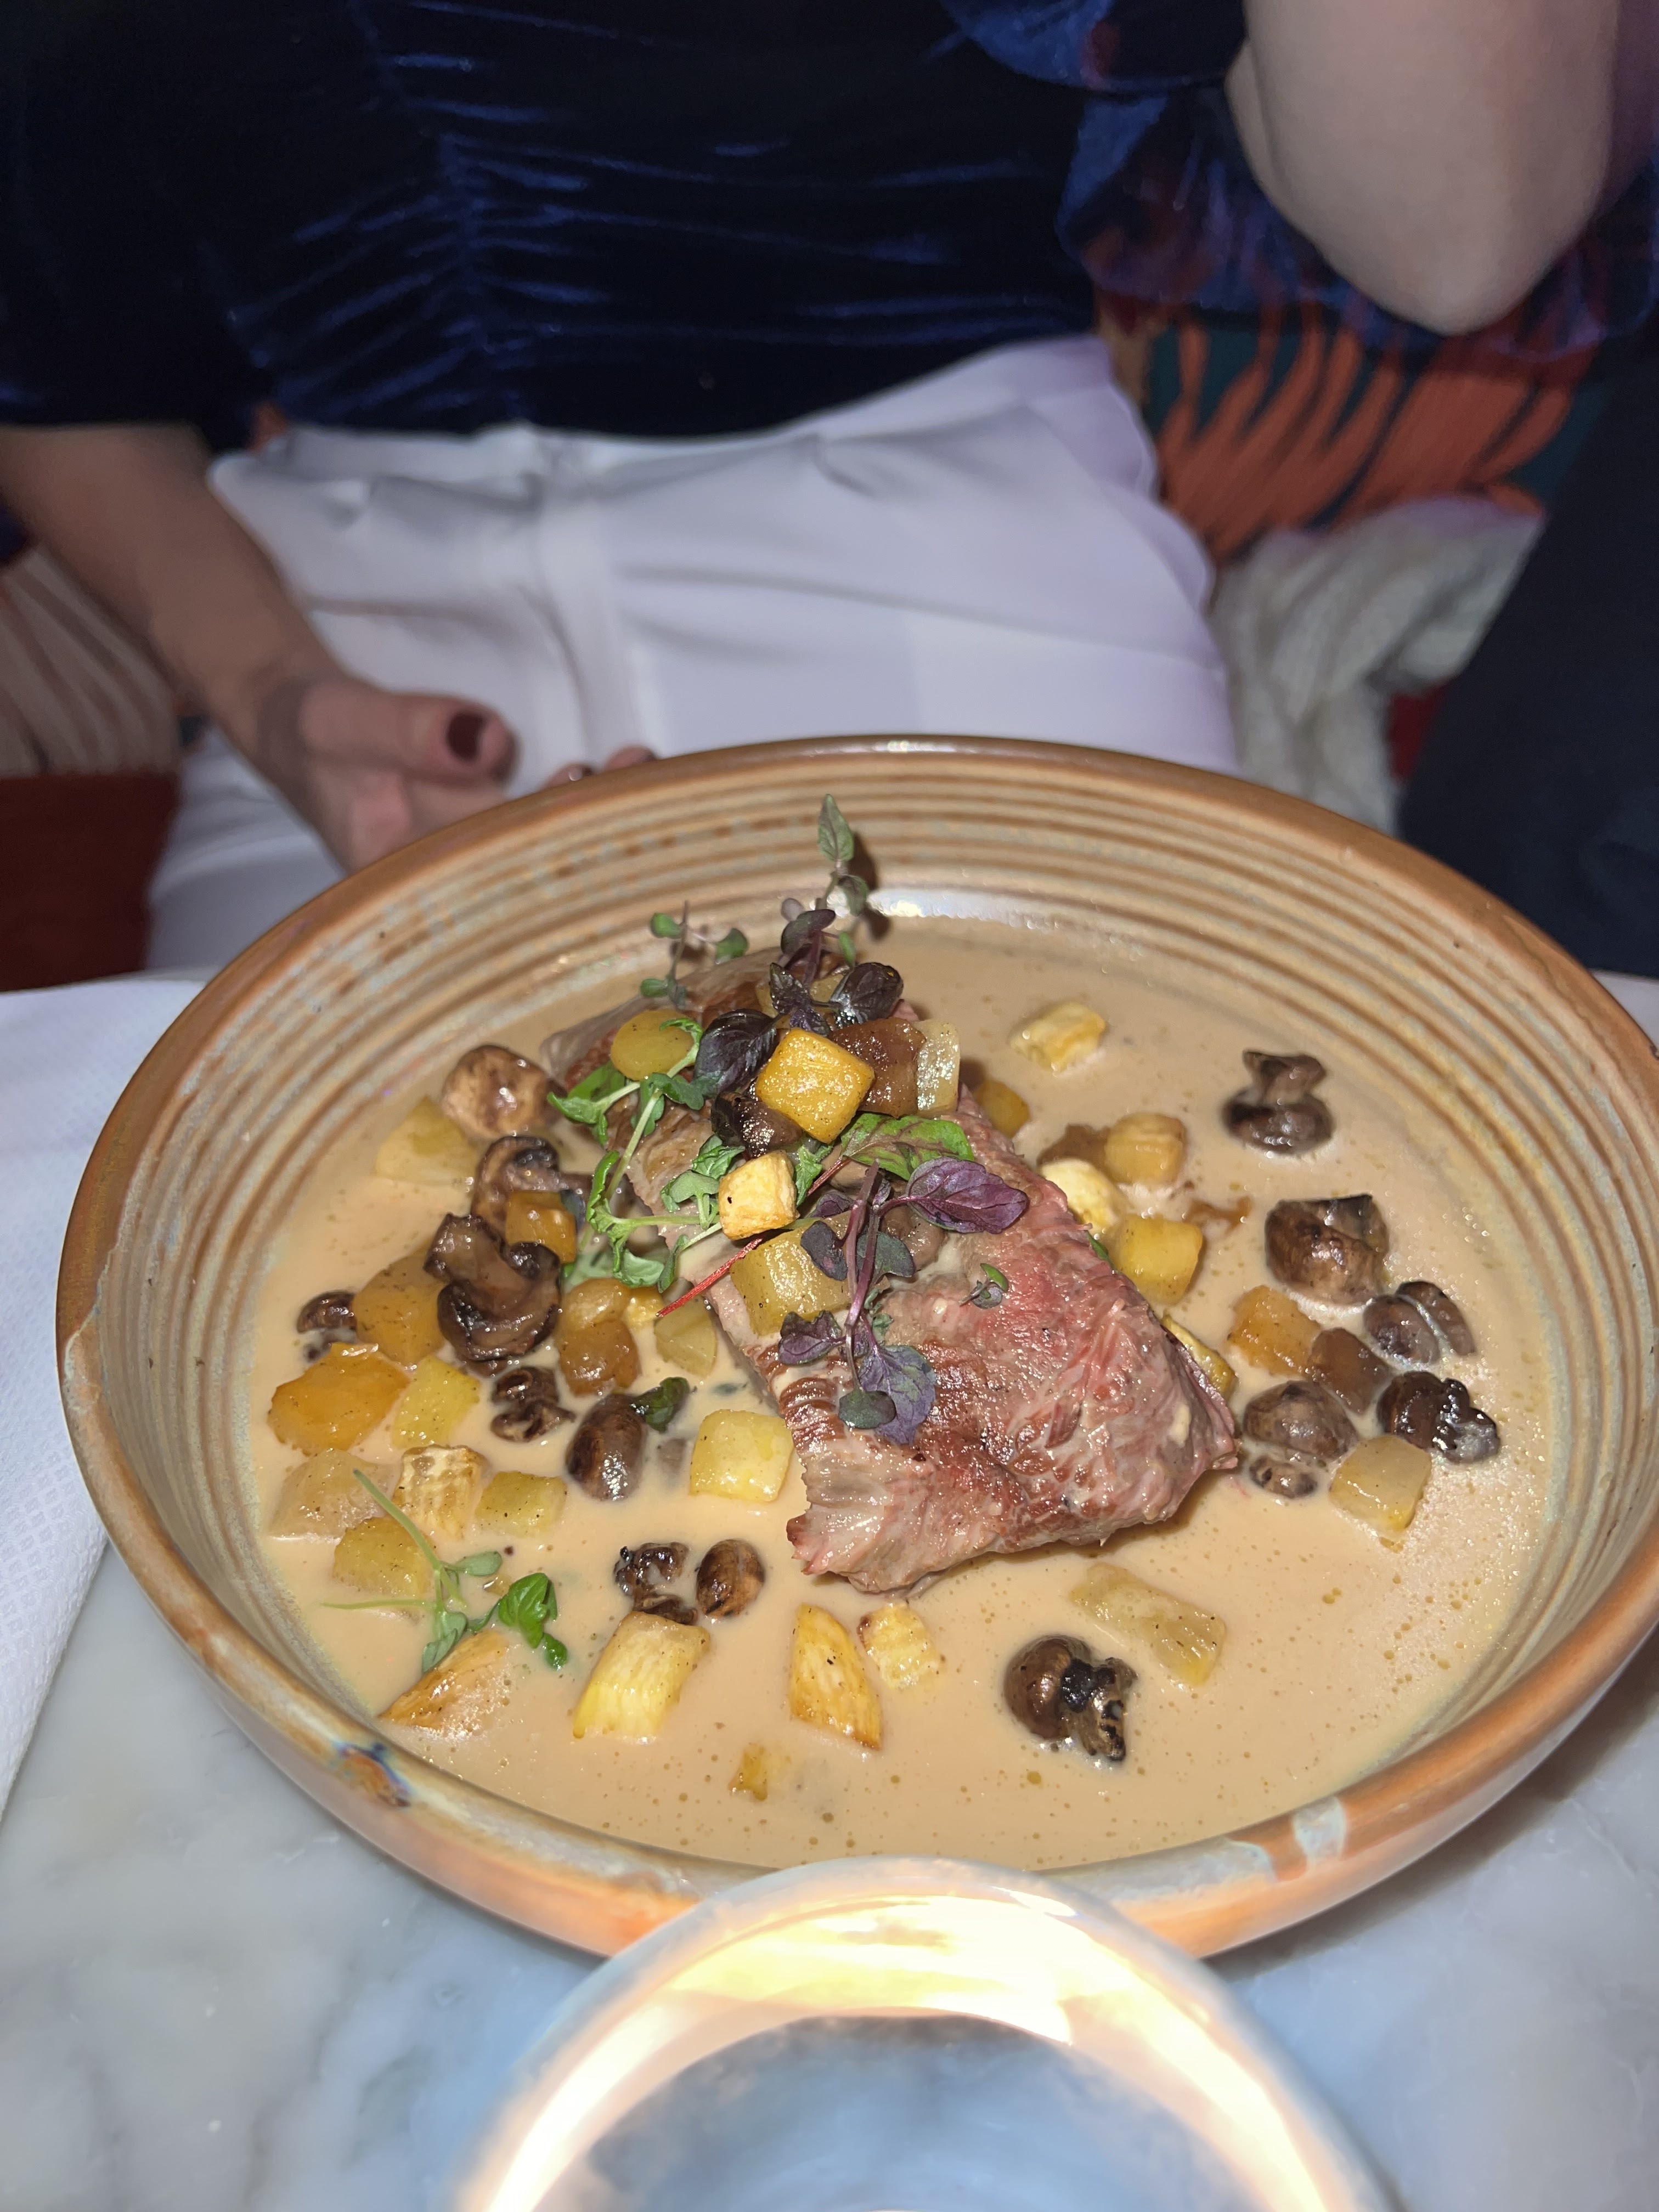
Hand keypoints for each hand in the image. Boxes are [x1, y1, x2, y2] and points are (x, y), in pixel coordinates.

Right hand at [250, 674, 655, 868]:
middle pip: (535, 890)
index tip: (589, 863)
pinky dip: (591, 793)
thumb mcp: (339, 723)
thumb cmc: (312, 737)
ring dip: (604, 818)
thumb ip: (406, 731)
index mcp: (408, 898)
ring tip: (642, 769)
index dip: (543, 896)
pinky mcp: (503, 824)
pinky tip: (632, 767)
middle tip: (638, 801)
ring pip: (554, 852)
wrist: (311, 725)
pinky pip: (553, 817)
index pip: (484, 916)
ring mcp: (486, 858)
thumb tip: (485, 740)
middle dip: (593, 853)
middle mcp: (457, 891)